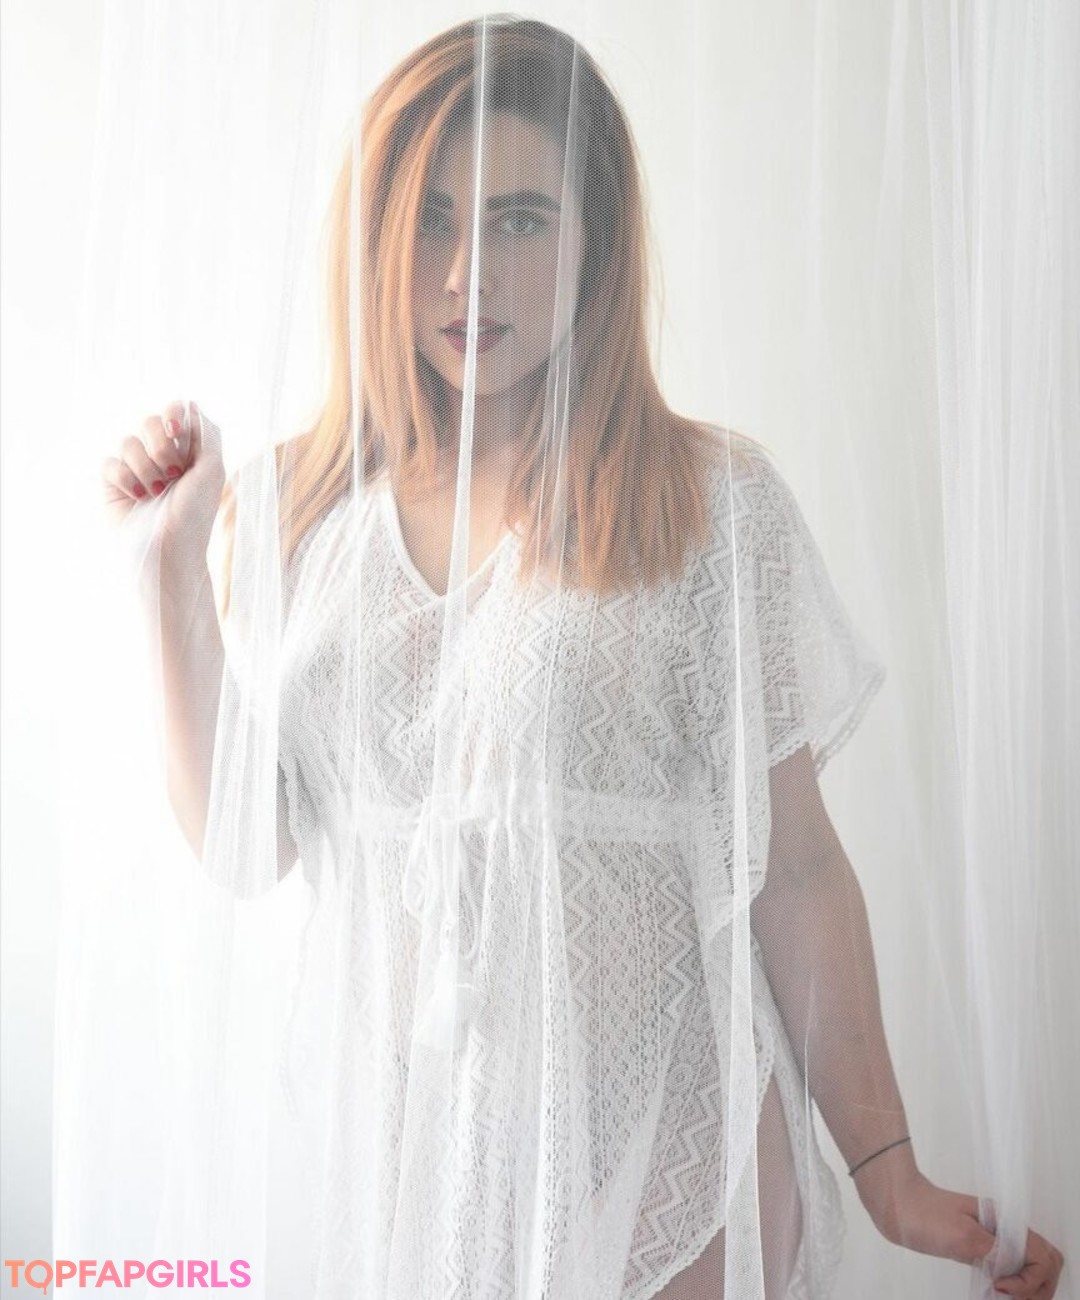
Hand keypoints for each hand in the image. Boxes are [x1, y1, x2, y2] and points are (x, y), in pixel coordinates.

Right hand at [101, 399, 224, 557]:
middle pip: (149, 421)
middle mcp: (160, 456)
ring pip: (128, 442)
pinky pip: (110, 463)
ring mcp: (135, 468)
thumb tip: (191, 404)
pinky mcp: (113, 483)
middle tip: (173, 472)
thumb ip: (206, 434)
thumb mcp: (212, 470)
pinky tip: (138, 498)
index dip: (172, 414)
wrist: (169, 551)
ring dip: (146, 469)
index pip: (175, 412)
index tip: (176, 430)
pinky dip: (126, 480)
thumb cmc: (194, 515)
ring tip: (157, 493)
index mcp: (187, 451)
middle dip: (161, 444)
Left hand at [867, 1169, 1063, 1296]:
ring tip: (1001, 1299)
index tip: (999, 1287)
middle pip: (1046, 1263)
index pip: (1043, 1258)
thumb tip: (1016, 1268)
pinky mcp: (978, 1247)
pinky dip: (1011, 1286)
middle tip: (1008, 1299)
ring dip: (1026, 1289)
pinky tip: (993, 1295)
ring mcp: (993, 1239)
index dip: (1030, 1280)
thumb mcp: (961, 1235)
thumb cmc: (923, 1214)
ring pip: (1029, 1267)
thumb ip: (995, 1252)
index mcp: (1004, 1223)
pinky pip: (1008, 1269)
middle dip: (1037, 1288)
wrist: (894, 1202)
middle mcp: (1004, 1231)